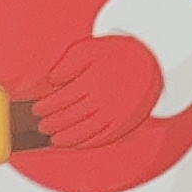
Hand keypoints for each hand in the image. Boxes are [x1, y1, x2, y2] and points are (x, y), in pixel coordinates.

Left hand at [29, 32, 162, 148]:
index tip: (36, 109)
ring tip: (53, 139)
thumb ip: (70, 61)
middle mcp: (103, 98)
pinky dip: (84, 143)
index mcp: (93, 80)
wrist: (154, 57)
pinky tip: (73, 144)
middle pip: (69, 117)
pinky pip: (101, 138)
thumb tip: (52, 78)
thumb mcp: (92, 47)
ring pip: (83, 131)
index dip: (45, 106)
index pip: (61, 99)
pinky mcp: (124, 122)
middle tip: (41, 125)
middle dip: (51, 123)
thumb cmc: (118, 51)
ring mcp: (114, 112)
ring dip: (65, 138)